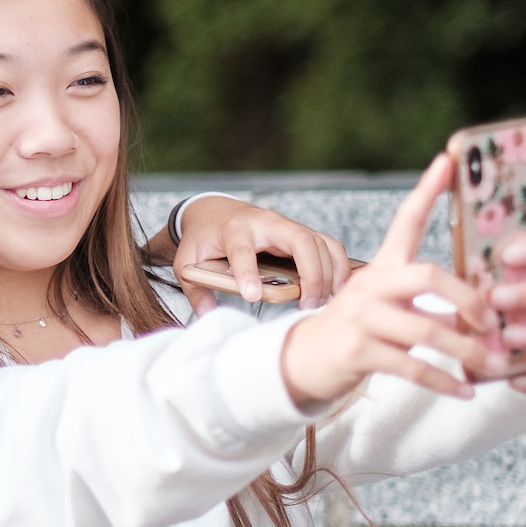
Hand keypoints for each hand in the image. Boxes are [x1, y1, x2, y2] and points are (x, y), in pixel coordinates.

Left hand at [174, 197, 354, 312]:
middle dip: (310, 273)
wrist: (214, 212)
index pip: (242, 249)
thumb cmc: (203, 239)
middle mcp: (264, 223)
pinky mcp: (299, 232)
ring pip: (318, 242)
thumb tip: (209, 314)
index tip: (252, 295)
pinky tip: (337, 288)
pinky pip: (327, 245)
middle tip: (308, 304)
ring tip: (324, 301)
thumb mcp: (187, 262)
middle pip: (298, 240)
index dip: (247, 272)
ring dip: (329, 272)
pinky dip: (338, 265)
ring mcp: (286, 225)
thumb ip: (196, 289)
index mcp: (233, 230)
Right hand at [279, 155, 496, 407]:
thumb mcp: (387, 302)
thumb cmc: (361, 328)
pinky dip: (443, 382)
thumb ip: (427, 297)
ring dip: (466, 350)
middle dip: (470, 300)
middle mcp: (370, 286)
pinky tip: (465, 392)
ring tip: (495, 364)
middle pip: (429, 277)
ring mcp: (362, 319)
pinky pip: (412, 367)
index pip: (405, 221)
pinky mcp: (358, 352)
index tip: (449, 159)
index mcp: (382, 267)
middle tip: (495, 322)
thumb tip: (489, 307)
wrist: (305, 359)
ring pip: (426, 330)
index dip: (427, 189)